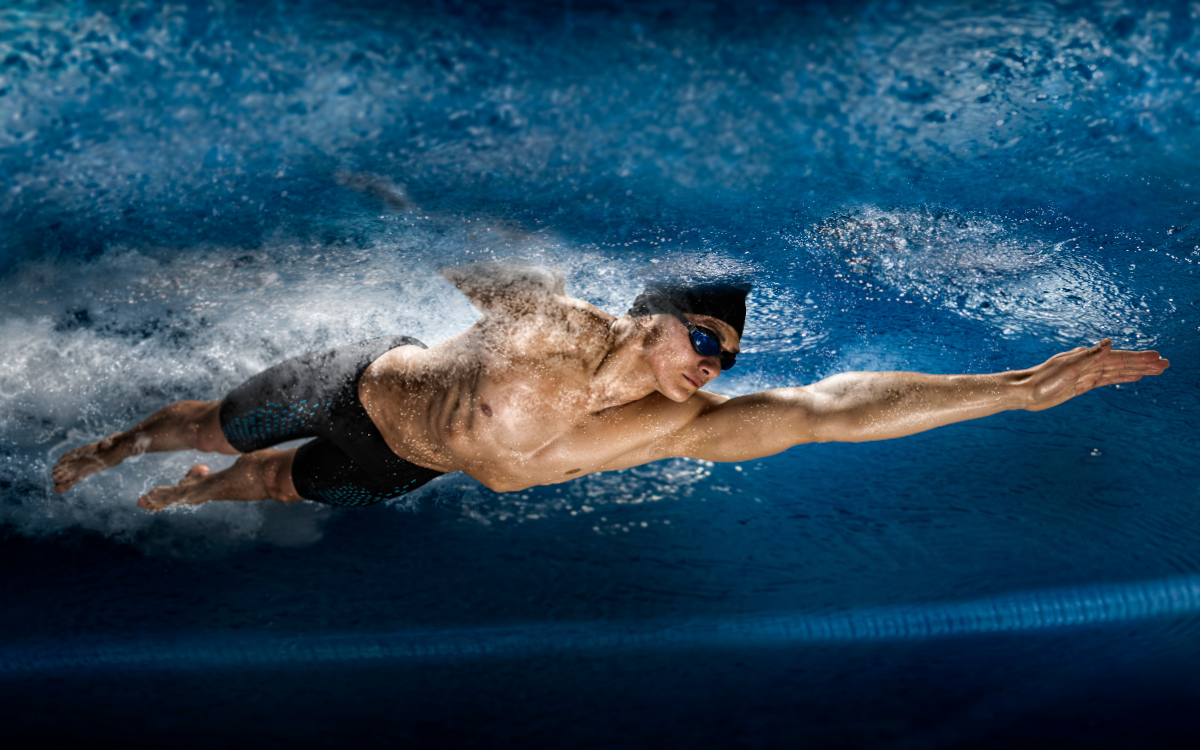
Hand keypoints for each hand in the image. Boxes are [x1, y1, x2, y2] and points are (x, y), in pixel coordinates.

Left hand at [1022, 339, 1168, 411]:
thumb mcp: (1067, 369)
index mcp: (1087, 359)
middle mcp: (1089, 364)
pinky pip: (1106, 380)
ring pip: (1116, 371)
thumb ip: (1089, 356)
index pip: (1118, 357)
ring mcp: (1085, 374)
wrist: (1024, 391)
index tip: (1157, 358)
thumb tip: (1109, 342)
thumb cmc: (1042, 380)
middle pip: (1121, 363)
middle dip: (1143, 363)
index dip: (1138, 358)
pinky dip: (1121, 377)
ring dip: (1136, 370)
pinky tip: (1132, 377)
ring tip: (1155, 370)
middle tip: (1165, 364)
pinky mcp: (1081, 384)